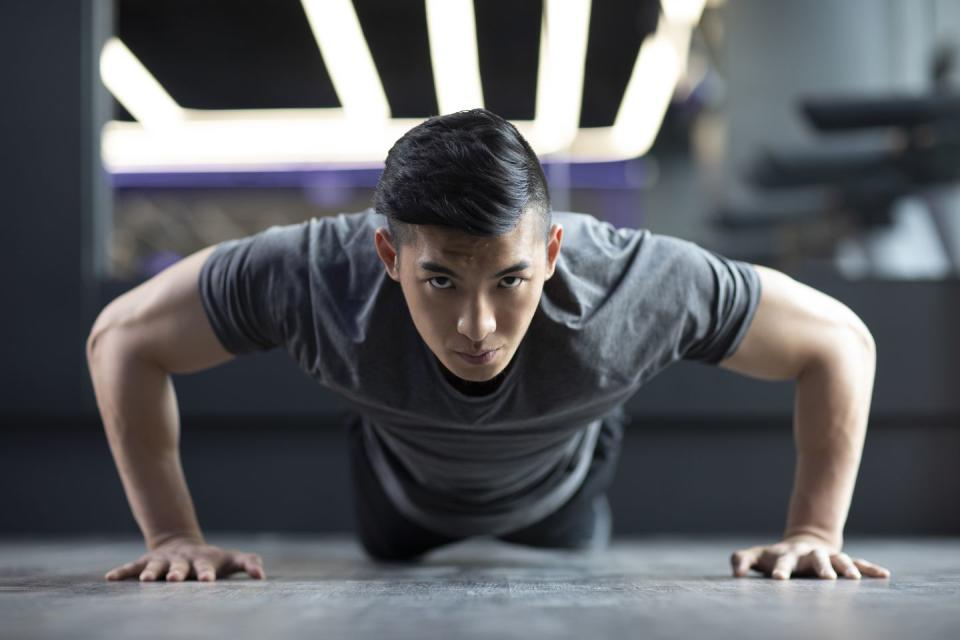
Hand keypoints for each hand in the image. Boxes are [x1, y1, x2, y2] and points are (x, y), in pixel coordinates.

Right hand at [105, 536, 265, 581]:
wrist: (184, 544)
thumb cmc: (212, 559)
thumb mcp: (231, 559)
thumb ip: (248, 563)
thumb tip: (261, 576)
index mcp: (203, 560)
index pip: (206, 567)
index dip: (206, 573)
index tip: (207, 581)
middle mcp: (182, 560)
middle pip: (179, 566)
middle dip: (177, 572)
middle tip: (175, 579)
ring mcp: (163, 560)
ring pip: (155, 566)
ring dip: (150, 572)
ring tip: (145, 581)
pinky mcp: (147, 561)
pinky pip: (133, 566)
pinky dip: (122, 571)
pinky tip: (110, 578)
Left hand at [730, 535, 890, 579]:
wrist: (801, 542)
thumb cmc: (774, 555)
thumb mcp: (756, 556)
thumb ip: (741, 561)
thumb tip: (736, 573)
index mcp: (789, 553)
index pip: (783, 561)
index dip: (780, 569)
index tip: (778, 579)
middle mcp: (810, 554)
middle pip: (816, 559)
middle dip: (821, 568)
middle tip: (826, 579)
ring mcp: (828, 556)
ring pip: (840, 560)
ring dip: (847, 568)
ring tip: (854, 580)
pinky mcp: (842, 561)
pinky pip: (859, 563)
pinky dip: (870, 569)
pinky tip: (884, 575)